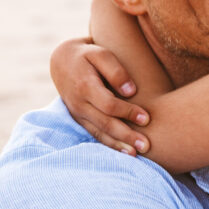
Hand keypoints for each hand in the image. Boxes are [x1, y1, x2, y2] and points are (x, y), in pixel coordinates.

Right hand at [49, 37, 150, 154]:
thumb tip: (131, 92)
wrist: (62, 61)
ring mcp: (78, 113)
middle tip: (146, 145)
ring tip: (136, 154)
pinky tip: (123, 152)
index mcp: (85, 86)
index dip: (127, 112)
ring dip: (118, 145)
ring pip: (99, 133)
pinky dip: (109, 144)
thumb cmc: (88, 55)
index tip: (147, 118)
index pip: (108, 104)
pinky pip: (94, 134)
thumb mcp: (100, 53)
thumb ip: (116, 70)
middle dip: (126, 136)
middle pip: (105, 123)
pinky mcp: (79, 119)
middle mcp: (79, 103)